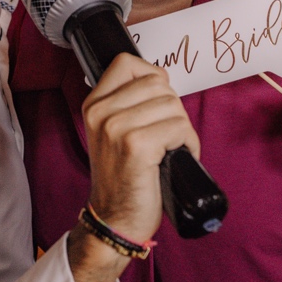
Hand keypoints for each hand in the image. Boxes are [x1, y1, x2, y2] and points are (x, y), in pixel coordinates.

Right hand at [80, 53, 198, 244]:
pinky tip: (176, 158)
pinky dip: (188, 143)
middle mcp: (100, 112)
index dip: (152, 77)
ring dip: (182, 128)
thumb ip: (127, 103)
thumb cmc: (123, 177)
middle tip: (167, 135)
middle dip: (173, 108)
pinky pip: (178, 127)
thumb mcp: (113, 133)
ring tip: (172, 148)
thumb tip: (160, 81)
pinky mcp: (136, 145)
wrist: (116, 219)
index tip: (157, 103)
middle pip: (158, 83)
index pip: (127, 62)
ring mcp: (116, 128)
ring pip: (172, 105)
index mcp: (94, 104)